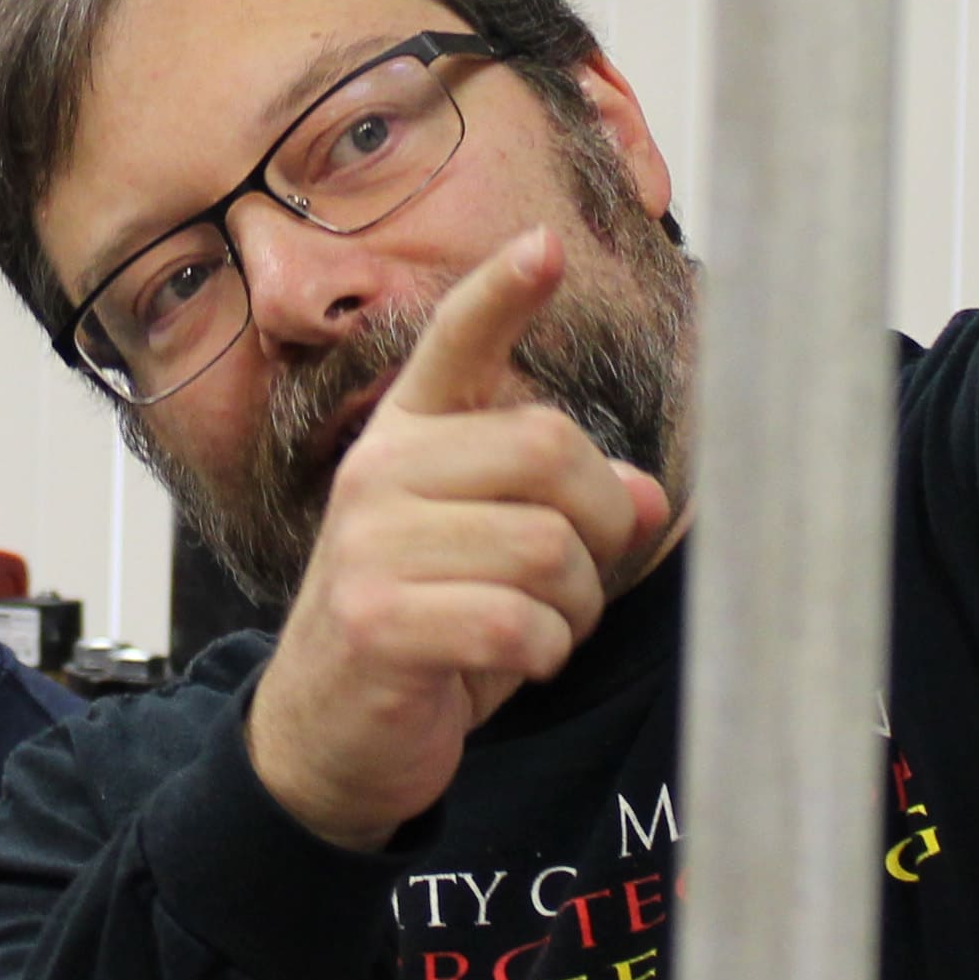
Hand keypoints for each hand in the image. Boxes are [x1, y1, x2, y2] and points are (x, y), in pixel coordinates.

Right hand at [241, 234, 675, 852]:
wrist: (328, 732)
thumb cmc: (425, 627)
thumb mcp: (494, 553)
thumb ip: (566, 509)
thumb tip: (650, 495)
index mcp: (407, 436)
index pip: (455, 343)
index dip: (503, 293)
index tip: (545, 247)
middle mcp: (380, 471)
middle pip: (552, 452)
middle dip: (600, 526)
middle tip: (579, 578)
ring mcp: (370, 544)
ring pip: (547, 548)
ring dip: (574, 607)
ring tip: (539, 629)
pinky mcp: (376, 620)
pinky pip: (517, 624)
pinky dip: (543, 653)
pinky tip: (513, 665)